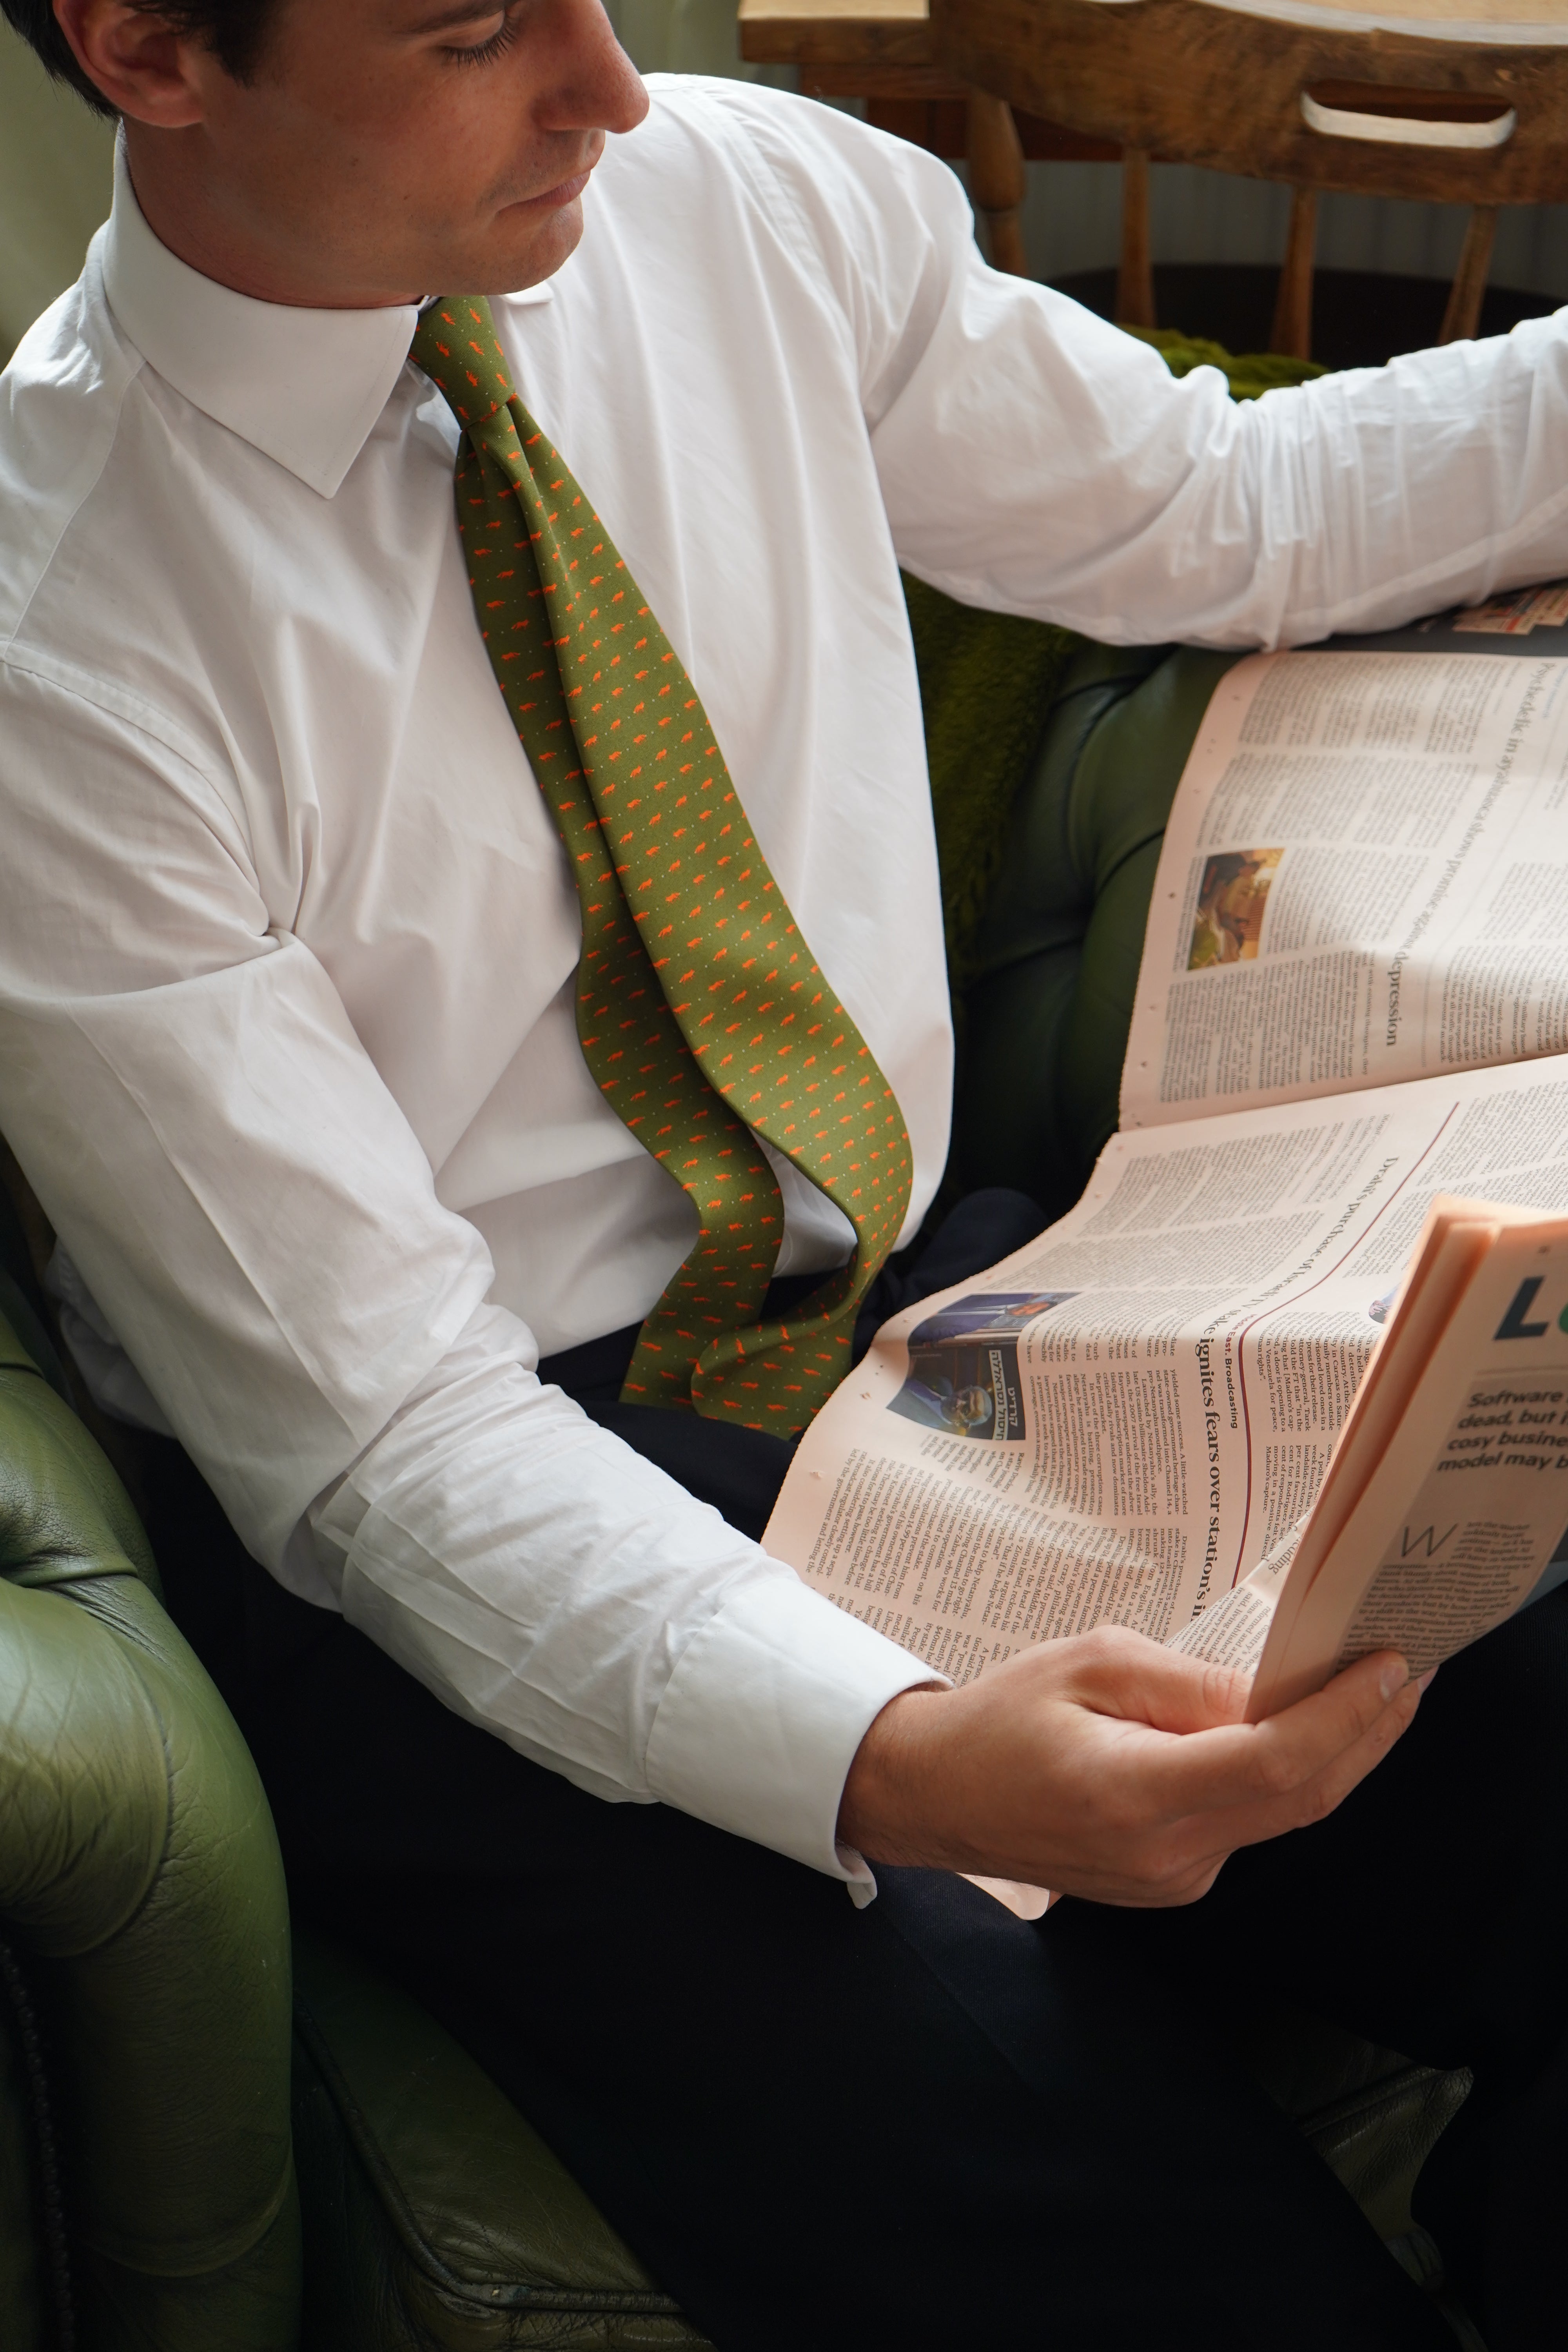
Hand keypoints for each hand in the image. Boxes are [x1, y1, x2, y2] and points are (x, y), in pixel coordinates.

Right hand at [837, 1626, 1422, 1905]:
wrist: (938, 1796)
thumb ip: (1189, 1683)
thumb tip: (1276, 1691)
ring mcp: (1171, 1881)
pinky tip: (1297, 1733)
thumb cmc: (1002, 1718)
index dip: (1344, 1717)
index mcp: (1134, 1794)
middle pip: (1299, 1800)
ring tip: (1370, 1694)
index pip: (1274, 1764)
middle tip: (1409, 1676)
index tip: (1390, 1668)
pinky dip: (1284, 1779)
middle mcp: (1164, 1856)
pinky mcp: (1172, 1882)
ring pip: (1280, 1816)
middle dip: (1366, 1736)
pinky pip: (1246, 1827)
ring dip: (1333, 1757)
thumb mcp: (1092, 1664)